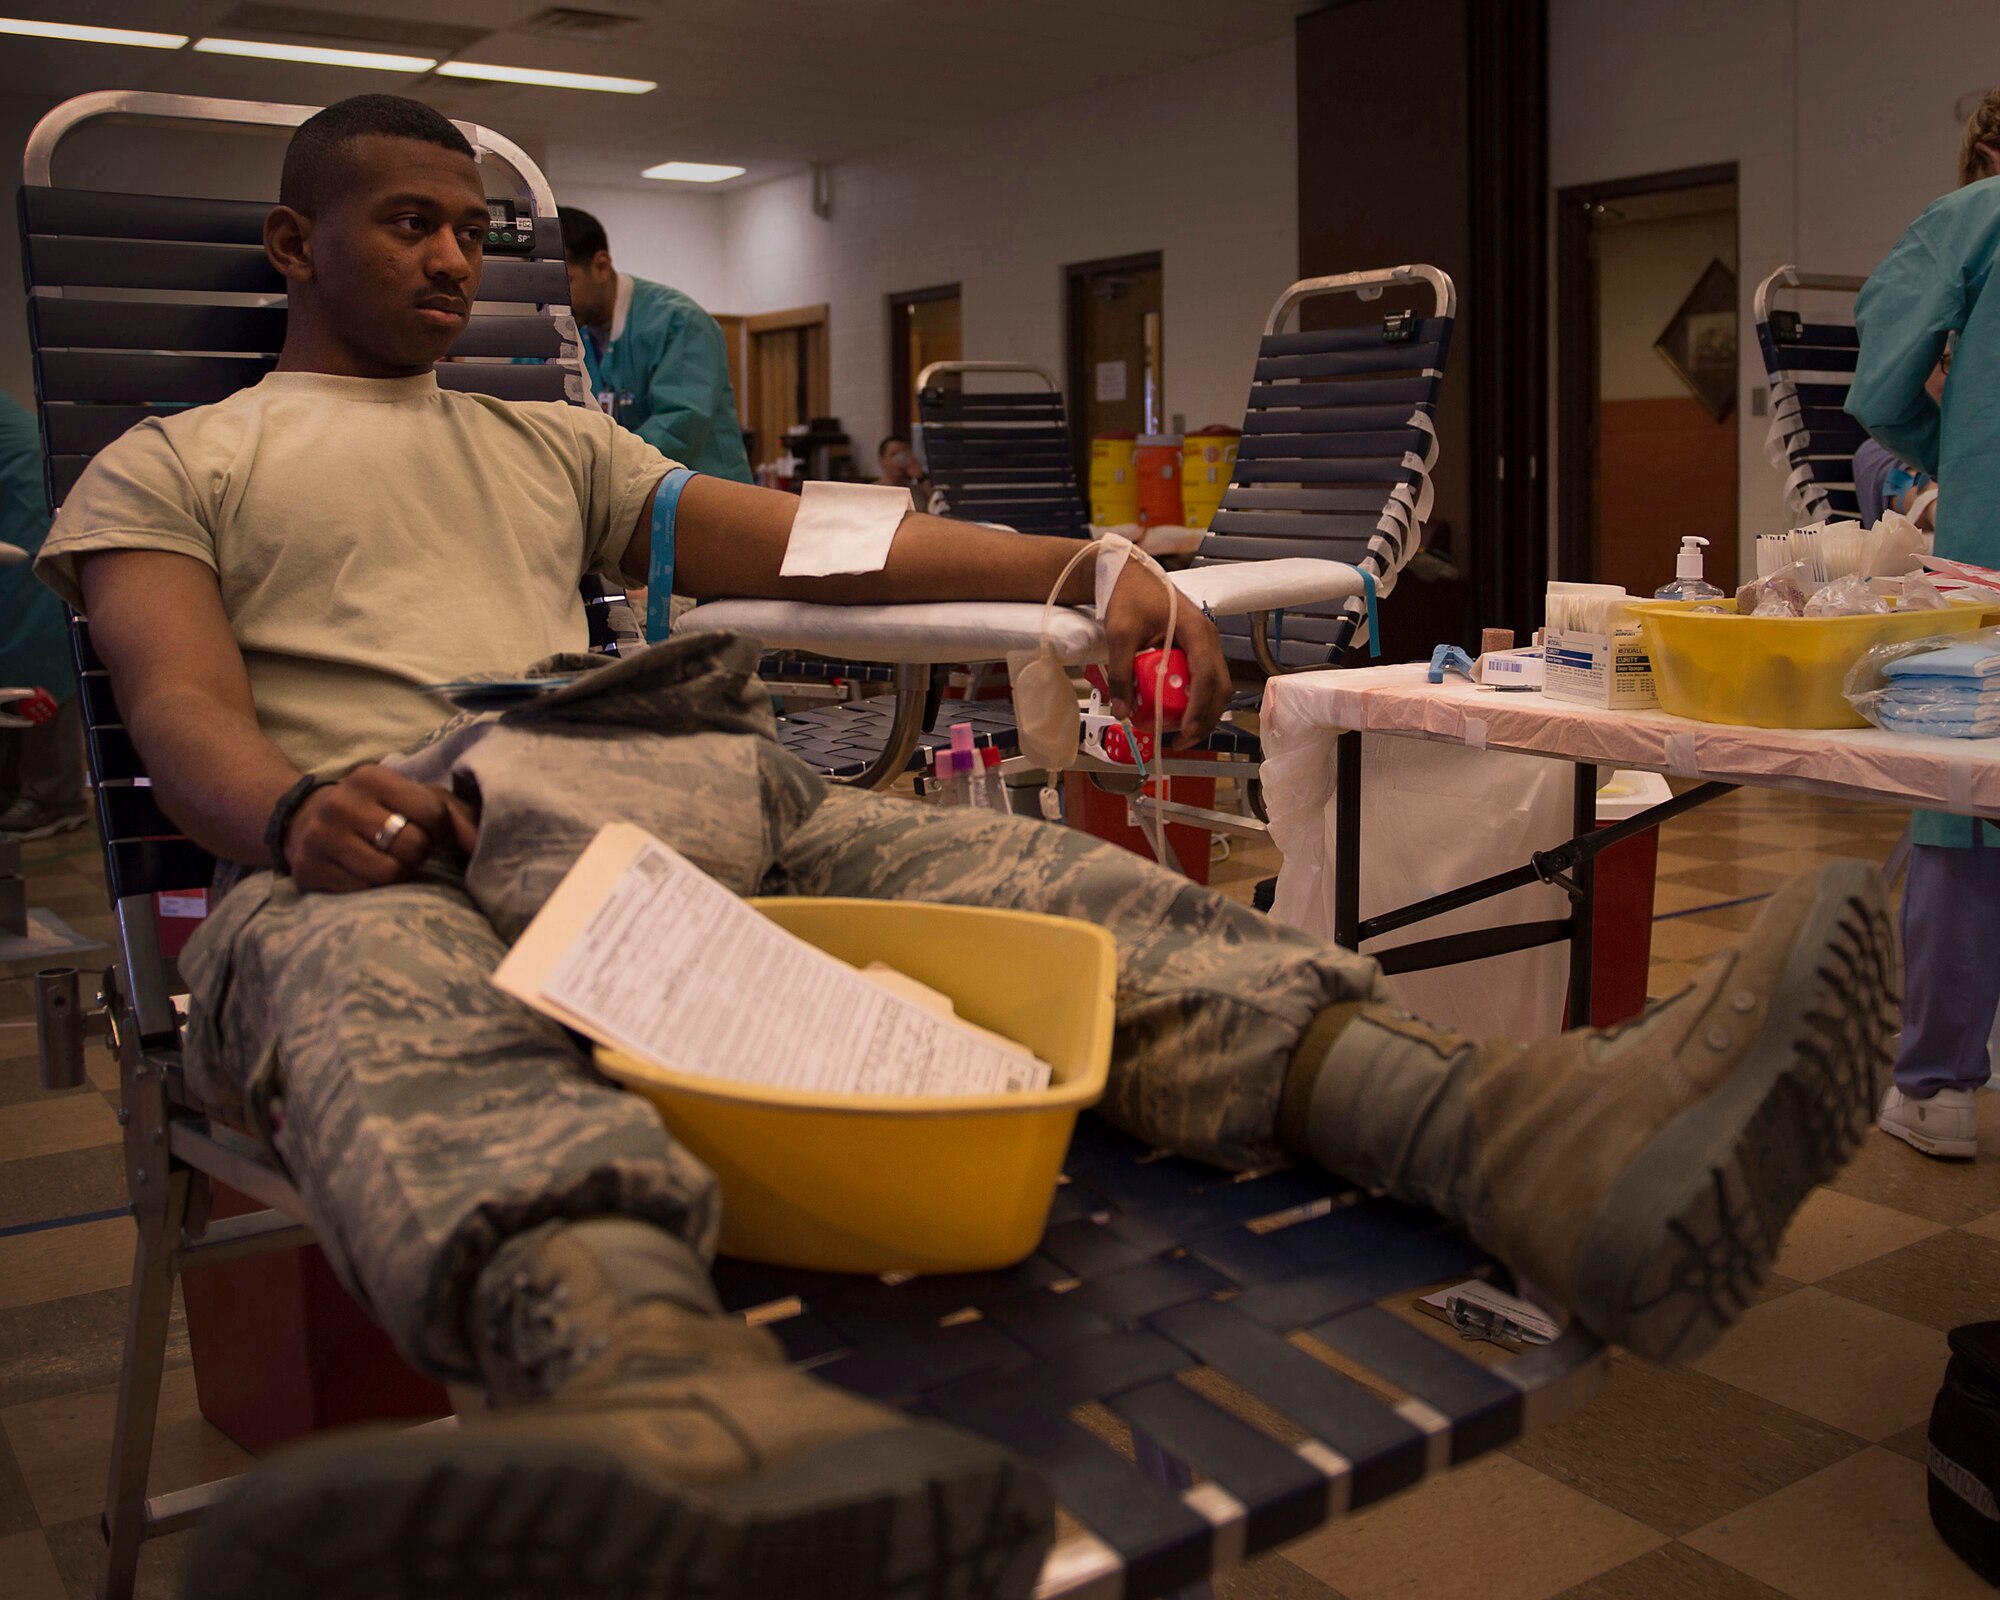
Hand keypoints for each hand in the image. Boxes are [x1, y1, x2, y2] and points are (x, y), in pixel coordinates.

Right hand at [284, 764, 477, 893]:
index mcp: (372, 777)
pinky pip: (362, 891)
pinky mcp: (309, 869)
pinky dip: (371, 887)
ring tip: (386, 860)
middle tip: (403, 848)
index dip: (439, 829)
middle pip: (412, 845)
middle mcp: (342, 803)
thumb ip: (455, 815)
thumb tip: (480, 846)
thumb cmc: (376, 810)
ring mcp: (321, 837)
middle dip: (417, 853)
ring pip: (389, 873)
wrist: (303, 822)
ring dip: (397, 873)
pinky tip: (361, 872)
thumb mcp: (413, 798)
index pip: (432, 812)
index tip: (428, 830)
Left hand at [1101, 563, 1230, 747]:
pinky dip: (1194, 699)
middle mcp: (1208, 638)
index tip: (1185, 732)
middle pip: (1219, 687)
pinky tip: (1176, 712)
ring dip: (1202, 712)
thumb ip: (1121, 673)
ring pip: (1215, 685)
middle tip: (1182, 741)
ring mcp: (1205, 643)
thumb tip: (1122, 712)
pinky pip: (1203, 679)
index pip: (1206, 677)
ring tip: (1179, 732)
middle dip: (1205, 719)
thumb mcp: (1120, 633)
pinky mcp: (1196, 648)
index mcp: (1196, 631)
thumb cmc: (1127, 596)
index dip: (1199, 709)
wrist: (1128, 573)